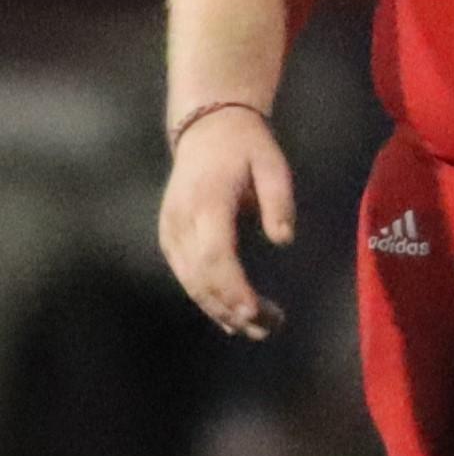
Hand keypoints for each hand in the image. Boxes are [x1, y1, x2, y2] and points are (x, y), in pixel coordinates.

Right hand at [158, 108, 293, 337]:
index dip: (232, 287)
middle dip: (233, 308)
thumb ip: (279, 200)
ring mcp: (171, 229)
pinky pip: (186, 276)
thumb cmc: (245, 146)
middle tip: (269, 328)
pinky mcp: (169, 237)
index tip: (254, 312)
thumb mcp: (272, 163)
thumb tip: (283, 239)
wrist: (206, 126)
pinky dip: (208, 300)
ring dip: (222, 311)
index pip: (215, 253)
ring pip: (191, 282)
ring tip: (258, 329)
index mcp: (207, 201)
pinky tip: (232, 318)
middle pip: (201, 276)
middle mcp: (182, 219)